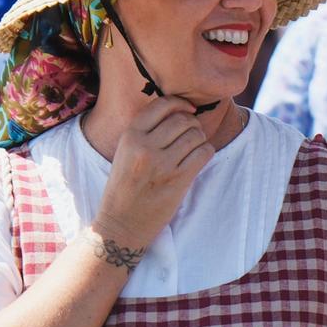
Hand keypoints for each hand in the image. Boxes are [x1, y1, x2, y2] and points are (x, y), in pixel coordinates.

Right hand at [93, 98, 212, 250]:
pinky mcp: (178, 180)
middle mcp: (145, 147)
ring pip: (196, 135)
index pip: (162, 105)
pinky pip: (204, 153)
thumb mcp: (125, 152)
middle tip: (191, 134)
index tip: (188, 109)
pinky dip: (206, 152)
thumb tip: (180, 111)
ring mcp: (163, 164)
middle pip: (183, 120)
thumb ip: (146, 132)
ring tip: (192, 148)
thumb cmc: (125, 186)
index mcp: (130, 136)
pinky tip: (198, 158)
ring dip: (200, 139)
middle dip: (192, 124)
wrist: (121, 223)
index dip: (180, 103)